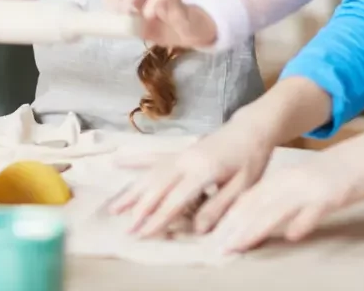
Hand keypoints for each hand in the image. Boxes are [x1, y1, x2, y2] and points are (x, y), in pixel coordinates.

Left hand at [105, 0, 217, 48]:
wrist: (193, 33)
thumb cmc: (165, 28)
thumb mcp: (141, 29)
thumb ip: (127, 24)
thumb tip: (107, 26)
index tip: (108, 7)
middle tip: (117, 11)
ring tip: (128, 13)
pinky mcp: (176, 3)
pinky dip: (152, 3)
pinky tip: (148, 16)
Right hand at [109, 108, 275, 237]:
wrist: (250, 129)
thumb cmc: (250, 160)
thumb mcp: (243, 187)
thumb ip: (219, 207)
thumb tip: (199, 231)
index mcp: (202, 171)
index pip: (175, 200)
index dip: (158, 219)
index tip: (143, 233)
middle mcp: (185, 161)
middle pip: (157, 187)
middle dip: (140, 210)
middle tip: (126, 230)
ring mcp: (180, 154)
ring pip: (149, 174)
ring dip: (131, 191)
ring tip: (113, 208)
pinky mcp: (179, 151)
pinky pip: (153, 158)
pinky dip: (134, 161)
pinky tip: (118, 162)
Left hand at [201, 133, 363, 251]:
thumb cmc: (346, 170)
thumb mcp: (314, 183)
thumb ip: (295, 201)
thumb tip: (284, 228)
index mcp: (288, 177)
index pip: (251, 198)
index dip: (232, 217)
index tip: (217, 236)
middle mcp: (294, 181)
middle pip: (258, 205)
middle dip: (236, 228)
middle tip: (219, 248)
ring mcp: (313, 187)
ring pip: (277, 208)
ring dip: (256, 228)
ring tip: (239, 245)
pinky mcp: (334, 194)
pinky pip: (314, 210)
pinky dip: (301, 223)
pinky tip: (291, 237)